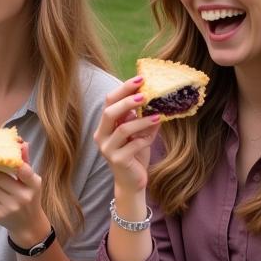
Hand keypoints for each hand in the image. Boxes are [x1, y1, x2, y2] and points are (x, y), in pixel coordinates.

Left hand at [0, 141, 48, 246]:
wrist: (28, 225)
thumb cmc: (29, 197)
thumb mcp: (32, 182)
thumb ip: (26, 163)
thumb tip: (21, 143)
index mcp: (33, 185)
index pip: (26, 173)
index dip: (15, 164)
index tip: (0, 153)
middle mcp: (22, 196)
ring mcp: (9, 206)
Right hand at [94, 76, 161, 194]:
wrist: (132, 181)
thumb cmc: (134, 154)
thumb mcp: (136, 132)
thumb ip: (138, 117)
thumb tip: (152, 96)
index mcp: (104, 126)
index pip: (109, 102)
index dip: (123, 89)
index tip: (140, 79)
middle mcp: (101, 136)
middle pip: (109, 112)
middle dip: (127, 101)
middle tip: (146, 95)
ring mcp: (107, 149)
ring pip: (123, 129)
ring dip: (142, 121)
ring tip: (158, 115)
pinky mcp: (117, 160)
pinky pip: (133, 145)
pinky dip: (146, 138)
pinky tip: (155, 134)